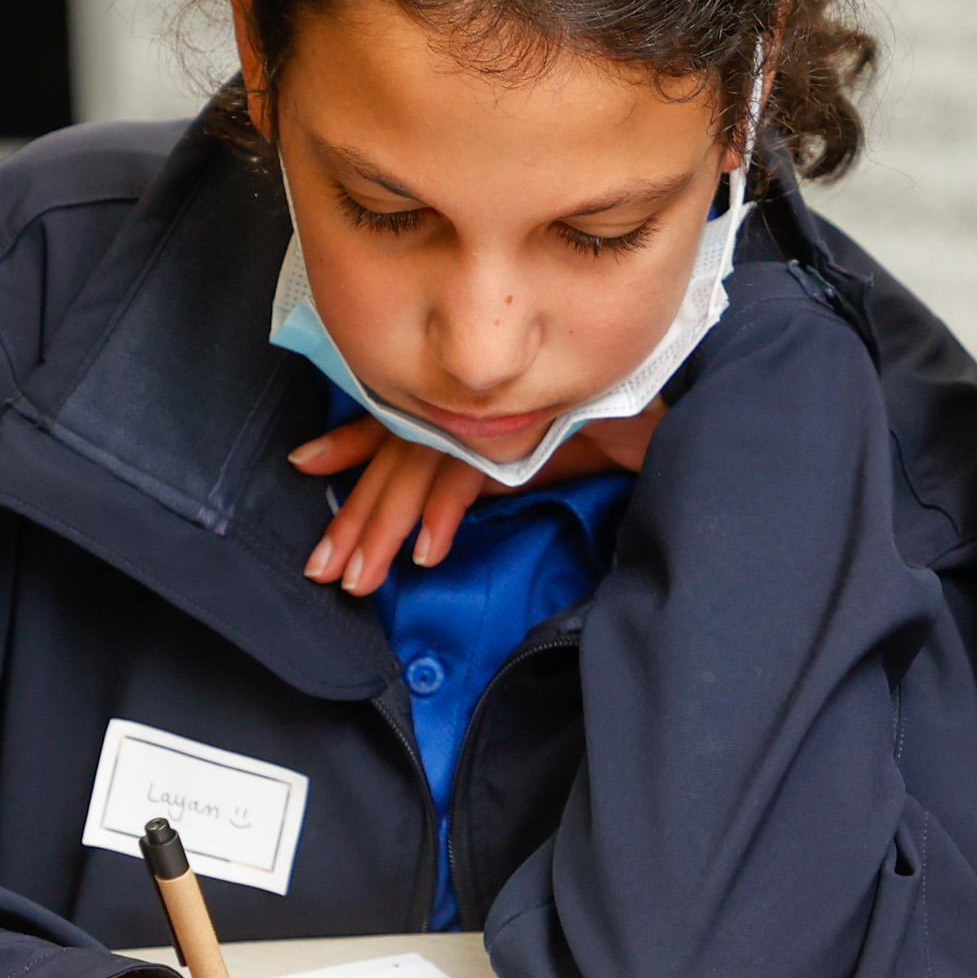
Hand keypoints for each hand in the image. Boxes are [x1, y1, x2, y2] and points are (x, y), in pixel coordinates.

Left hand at [290, 409, 661, 594]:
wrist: (668, 419)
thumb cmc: (607, 433)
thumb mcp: (528, 455)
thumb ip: (479, 471)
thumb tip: (432, 514)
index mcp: (472, 402)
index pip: (399, 419)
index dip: (352, 442)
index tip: (308, 464)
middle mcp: (476, 399)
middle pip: (398, 454)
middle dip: (357, 515)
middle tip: (324, 567)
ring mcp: (498, 410)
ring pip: (421, 466)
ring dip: (388, 526)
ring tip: (361, 578)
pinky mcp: (528, 428)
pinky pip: (470, 471)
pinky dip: (447, 511)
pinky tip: (430, 552)